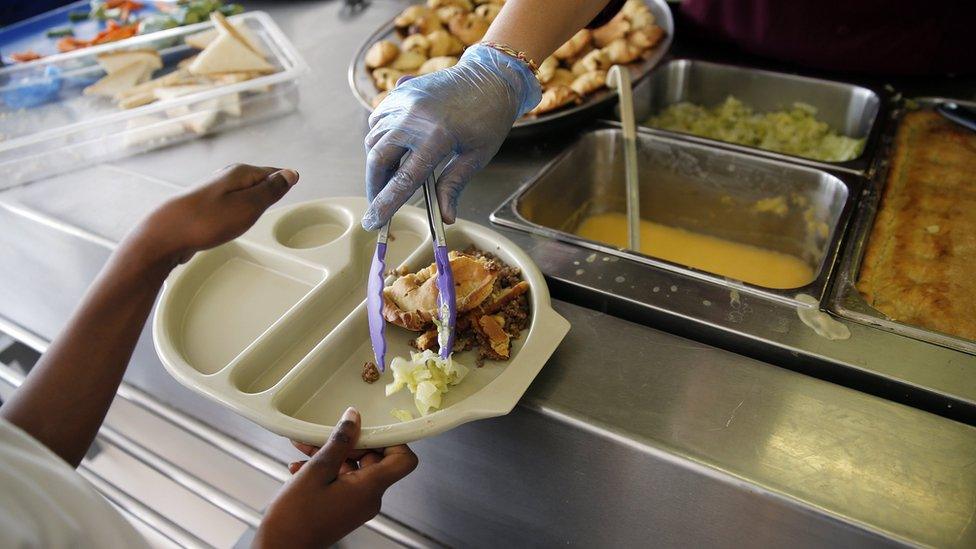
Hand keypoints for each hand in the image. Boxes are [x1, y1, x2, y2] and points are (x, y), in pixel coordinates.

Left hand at [133, 164, 298, 266]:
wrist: (166, 234)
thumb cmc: (208, 220)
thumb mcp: (249, 206)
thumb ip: (272, 190)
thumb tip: (291, 173)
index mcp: (241, 173)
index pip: (273, 174)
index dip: (283, 185)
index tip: (291, 193)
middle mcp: (227, 177)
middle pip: (258, 182)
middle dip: (269, 193)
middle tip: (278, 204)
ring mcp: (214, 191)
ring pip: (244, 194)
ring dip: (253, 204)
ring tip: (259, 214)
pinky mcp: (205, 206)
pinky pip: (231, 204)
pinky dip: (238, 212)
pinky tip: (234, 222)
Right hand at [253, 408, 417, 548]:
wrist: (278, 548)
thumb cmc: (295, 518)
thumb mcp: (317, 470)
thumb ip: (340, 441)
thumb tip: (354, 419)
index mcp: (370, 489)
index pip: (404, 459)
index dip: (392, 440)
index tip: (370, 428)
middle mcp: (369, 498)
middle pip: (375, 459)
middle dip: (351, 442)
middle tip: (327, 434)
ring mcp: (357, 504)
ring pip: (354, 467)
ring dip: (332, 454)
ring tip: (306, 447)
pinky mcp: (344, 507)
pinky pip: (343, 480)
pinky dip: (327, 469)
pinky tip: (302, 465)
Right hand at [362, 44, 540, 229]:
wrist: (490, 77)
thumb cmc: (489, 119)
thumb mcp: (476, 157)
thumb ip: (454, 185)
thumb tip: (445, 217)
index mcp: (437, 136)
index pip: (403, 180)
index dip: (386, 204)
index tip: (373, 222)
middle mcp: (414, 117)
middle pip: (377, 159)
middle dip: (375, 185)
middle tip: (379, 203)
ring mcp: (404, 101)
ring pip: (373, 139)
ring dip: (377, 162)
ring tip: (389, 177)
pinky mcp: (400, 92)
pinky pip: (378, 120)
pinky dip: (379, 138)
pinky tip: (393, 149)